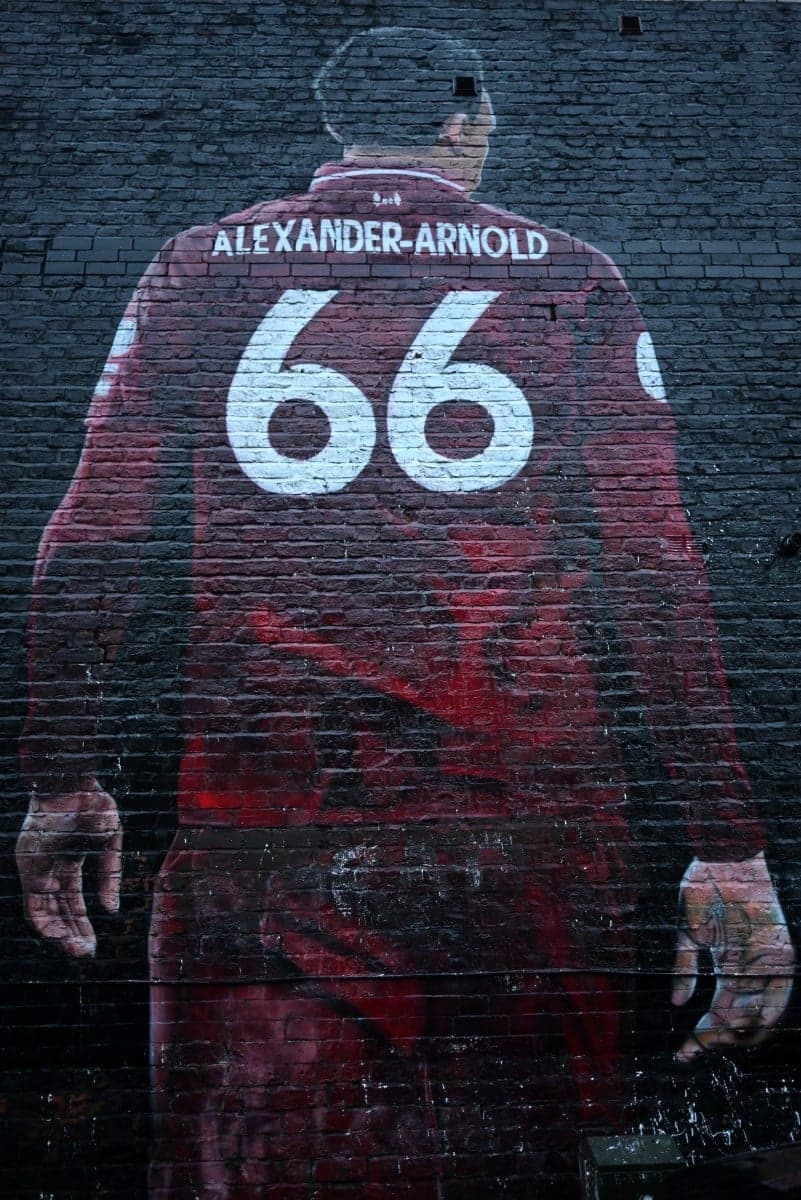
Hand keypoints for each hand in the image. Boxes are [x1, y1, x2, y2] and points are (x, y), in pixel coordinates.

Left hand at [15, 779, 121, 957]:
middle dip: (73, 932)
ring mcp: (36, 868)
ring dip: (62, 935)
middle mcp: (49, 866)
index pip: (71, 898)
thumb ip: (109, 873)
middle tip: (87, 953)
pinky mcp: (29, 870)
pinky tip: (64, 937)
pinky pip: (34, 907)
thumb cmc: (92, 802)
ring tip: (80, 952)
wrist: (72, 781)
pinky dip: (48, 924)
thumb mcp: (110, 839)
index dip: (81, 920)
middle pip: (58, 908)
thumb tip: (110, 910)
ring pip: (44, 913)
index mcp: (69, 856)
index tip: (93, 940)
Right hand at [672, 852, 794, 1061]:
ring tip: (711, 1042)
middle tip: (693, 1049)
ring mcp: (767, 964)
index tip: (682, 1053)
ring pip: (758, 1017)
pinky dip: (760, 1013)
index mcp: (730, 968)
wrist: (723, 854)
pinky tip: (740, 1024)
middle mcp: (752, 972)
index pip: (720, 1013)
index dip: (703, 1037)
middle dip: (717, 1040)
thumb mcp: (689, 931)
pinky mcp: (781, 953)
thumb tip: (676, 1002)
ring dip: (734, 1034)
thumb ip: (685, 967)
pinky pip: (776, 994)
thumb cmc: (705, 887)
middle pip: (740, 1022)